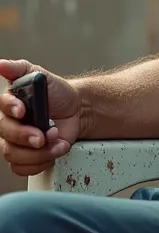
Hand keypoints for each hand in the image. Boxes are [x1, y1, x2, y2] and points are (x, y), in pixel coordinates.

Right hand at [0, 59, 81, 176]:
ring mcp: (18, 142)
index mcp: (10, 104)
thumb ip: (19, 69)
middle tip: (45, 135)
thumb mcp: (41, 75)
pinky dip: (40, 162)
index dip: (11, 109)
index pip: (2, 108)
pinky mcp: (27, 156)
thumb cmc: (57, 94)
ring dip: (38, 152)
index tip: (23, 110)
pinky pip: (23, 167)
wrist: (77, 111)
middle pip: (6, 136)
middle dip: (27, 136)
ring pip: (13, 155)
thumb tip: (0, 65)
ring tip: (55, 140)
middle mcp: (10, 124)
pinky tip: (53, 151)